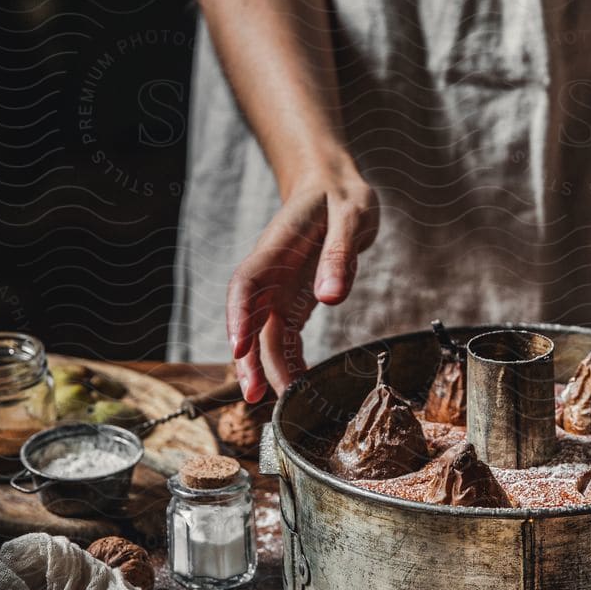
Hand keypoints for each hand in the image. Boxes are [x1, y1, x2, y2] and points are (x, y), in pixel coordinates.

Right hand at [226, 161, 378, 400]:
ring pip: (264, 333)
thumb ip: (340, 255)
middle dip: (248, 358)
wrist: (332, 186)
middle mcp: (271, 272)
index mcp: (276, 248)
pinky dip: (287, 360)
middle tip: (254, 394)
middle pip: (250, 319)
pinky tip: (296, 386)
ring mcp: (279, 287)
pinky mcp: (293, 298)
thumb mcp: (351, 215)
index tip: (239, 346)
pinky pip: (284, 334)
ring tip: (274, 403)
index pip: (247, 284)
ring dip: (265, 367)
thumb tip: (330, 298)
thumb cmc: (340, 196)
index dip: (239, 316)